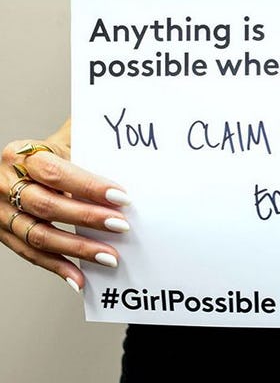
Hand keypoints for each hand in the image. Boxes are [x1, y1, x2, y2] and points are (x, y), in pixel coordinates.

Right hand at [0, 139, 130, 291]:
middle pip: (48, 206)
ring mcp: (2, 212)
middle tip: (122, 226)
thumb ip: (89, 146)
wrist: (19, 166)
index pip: (56, 173)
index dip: (90, 187)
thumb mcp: (66, 140)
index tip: (121, 197)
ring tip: (109, 256)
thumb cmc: (50, 153)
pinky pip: (32, 255)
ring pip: (40, 235)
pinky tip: (80, 278)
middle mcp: (5, 184)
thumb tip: (128, 153)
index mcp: (22, 156)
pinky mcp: (5, 234)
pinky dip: (58, 267)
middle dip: (89, 218)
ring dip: (78, 249)